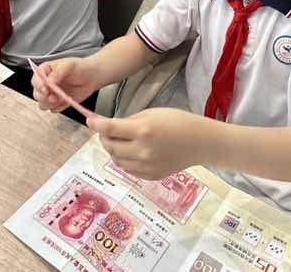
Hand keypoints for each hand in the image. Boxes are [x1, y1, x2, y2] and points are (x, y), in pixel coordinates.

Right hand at [32, 58, 98, 111]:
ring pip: (42, 104)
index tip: (46, 90)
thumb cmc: (79, 67)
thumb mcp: (68, 65)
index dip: (39, 86)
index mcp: (45, 71)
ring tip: (60, 99)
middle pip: (37, 95)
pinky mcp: (58, 103)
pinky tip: (66, 102)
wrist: (92, 76)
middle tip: (54, 97)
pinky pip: (53, 110)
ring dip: (49, 104)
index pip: (35, 80)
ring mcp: (51, 95)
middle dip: (44, 98)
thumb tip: (48, 83)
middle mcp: (45, 84)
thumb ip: (57, 73)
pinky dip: (58, 108)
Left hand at [88, 108, 204, 179]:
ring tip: (121, 141)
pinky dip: (125, 160)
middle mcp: (142, 151)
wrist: (200, 142)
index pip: (110, 129)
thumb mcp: (151, 114)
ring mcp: (146, 167)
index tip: (90, 121)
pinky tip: (132, 152)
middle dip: (104, 138)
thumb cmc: (177, 122)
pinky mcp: (150, 176)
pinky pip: (128, 169)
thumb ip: (129, 122)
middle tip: (106, 131)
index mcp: (142, 131)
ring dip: (114, 150)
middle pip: (110, 147)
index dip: (97, 125)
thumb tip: (109, 127)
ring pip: (117, 160)